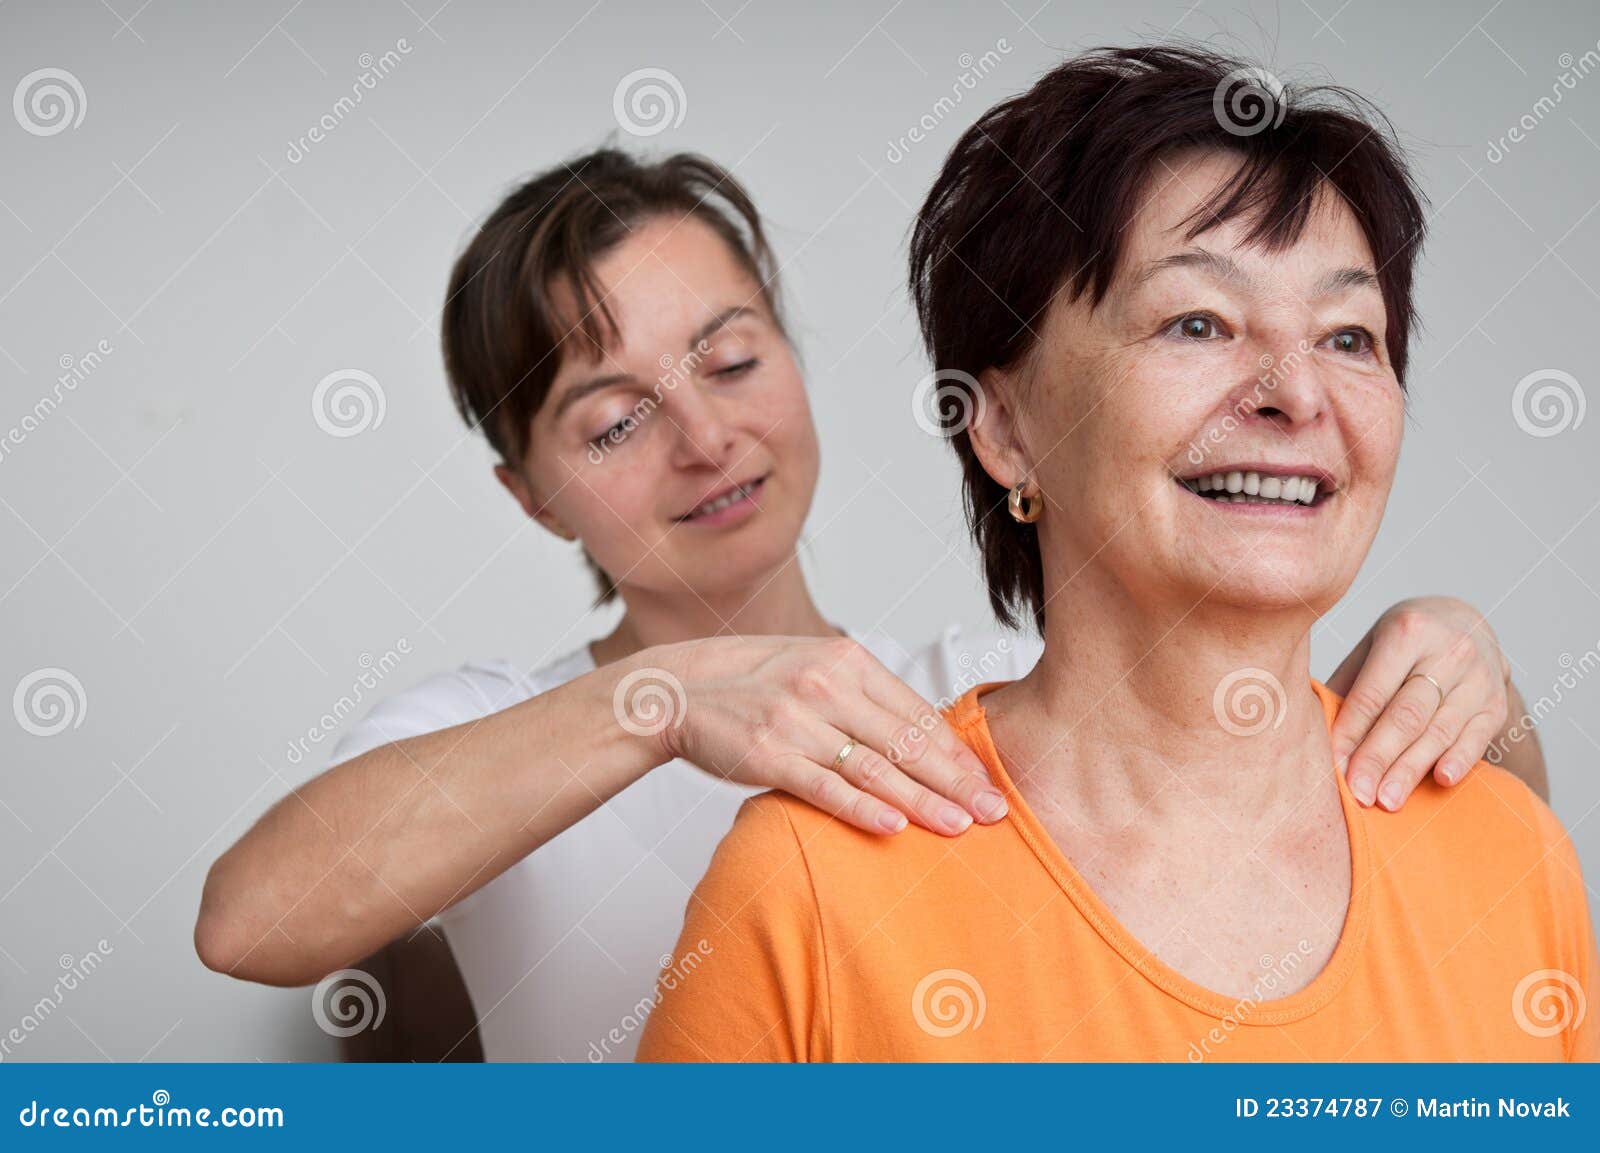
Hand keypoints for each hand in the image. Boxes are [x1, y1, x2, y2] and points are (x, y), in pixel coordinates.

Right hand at [640, 634, 1007, 835]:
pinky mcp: (768, 756)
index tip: (987, 782)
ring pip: (875, 767)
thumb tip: (921, 730)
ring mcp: (797, 721)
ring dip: (923, 801)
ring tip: (960, 827)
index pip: (916, 711)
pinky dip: (861, 808)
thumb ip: (863, 692)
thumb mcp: (812, 664)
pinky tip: (894, 827)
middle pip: (907, 741)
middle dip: (956, 780)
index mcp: (846, 659)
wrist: (676, 689)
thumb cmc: (749, 681)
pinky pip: (825, 787)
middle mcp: (826, 685)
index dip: (957, 751)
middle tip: (994, 812)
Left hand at [1326, 596, 1510, 809]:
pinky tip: (1441, 781)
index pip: (1373, 692)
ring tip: (1387, 800)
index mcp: (1407, 631)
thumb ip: (1348, 686)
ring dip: (1411, 770)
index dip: (1352, 732)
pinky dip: (1459, 760)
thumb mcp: (1372, 648)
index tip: (1334, 767)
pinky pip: (1476, 738)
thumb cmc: (1402, 644)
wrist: (1466, 625)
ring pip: (1439, 731)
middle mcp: (1449, 651)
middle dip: (1379, 758)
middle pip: (1407, 716)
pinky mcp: (1496, 704)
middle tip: (1359, 794)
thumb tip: (1311, 734)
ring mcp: (1478, 679)